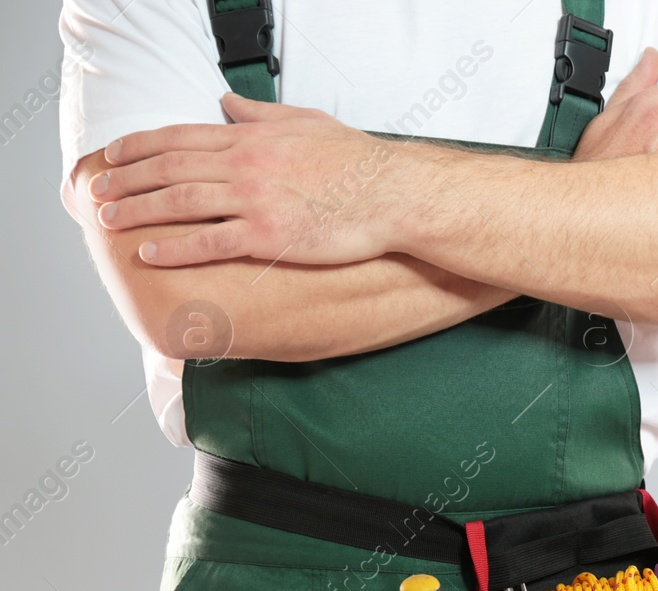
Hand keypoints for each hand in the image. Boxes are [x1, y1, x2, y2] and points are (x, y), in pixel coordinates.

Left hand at [88, 94, 404, 266]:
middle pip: (169, 168)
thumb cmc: (358, 162)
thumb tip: (227, 103)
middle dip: (125, 179)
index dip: (138, 147)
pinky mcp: (270, 235)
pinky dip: (175, 247)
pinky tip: (150, 252)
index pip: (180, 137)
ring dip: (138, 211)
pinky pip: (210, 241)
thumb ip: (260, 113)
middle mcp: (245, 165)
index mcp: (252, 137)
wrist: (392, 194)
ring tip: (109, 220)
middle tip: (96, 192)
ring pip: (180, 202)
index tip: (112, 157)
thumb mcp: (306, 121)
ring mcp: (255, 200)